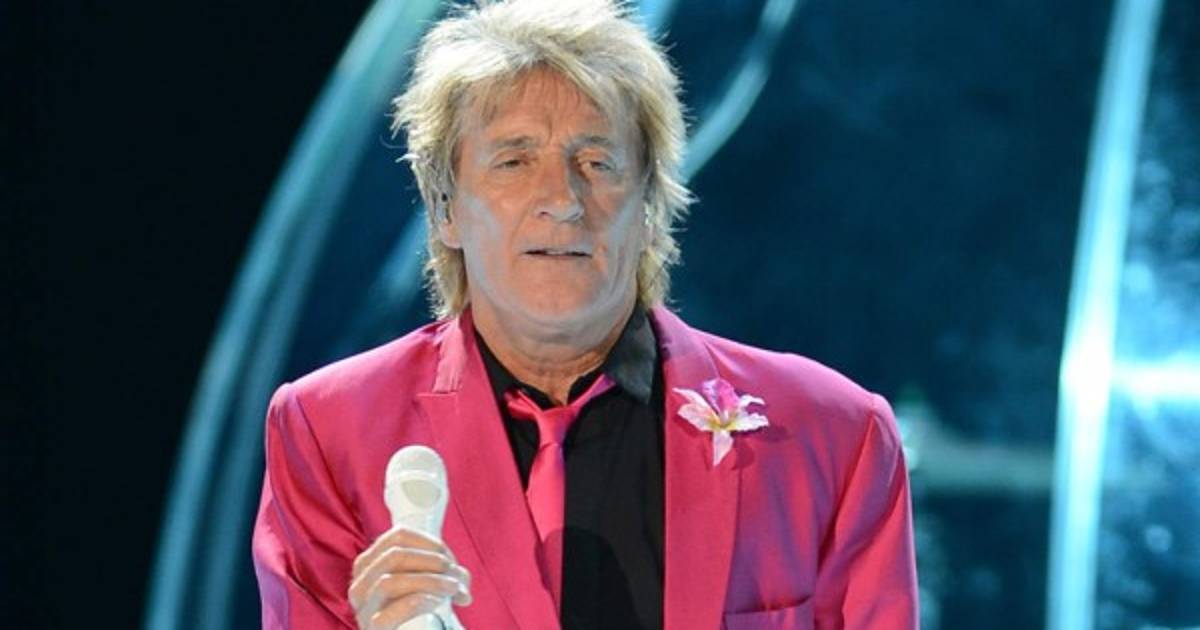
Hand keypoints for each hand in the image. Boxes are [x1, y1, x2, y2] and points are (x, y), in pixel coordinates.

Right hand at [349, 527, 471, 628]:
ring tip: (453, 589)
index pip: (398, 536)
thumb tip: (460, 577)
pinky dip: (415, 603)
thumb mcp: (432, 584)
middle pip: (394, 556)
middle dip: (433, 562)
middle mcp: (360, 584)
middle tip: (456, 575)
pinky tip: (435, 603)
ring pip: (388, 582)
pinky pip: (385, 616)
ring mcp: (363, 610)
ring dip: (429, 581)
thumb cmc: (422, 612)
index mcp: (370, 565)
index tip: (448, 557)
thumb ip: (447, 573)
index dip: (429, 542)